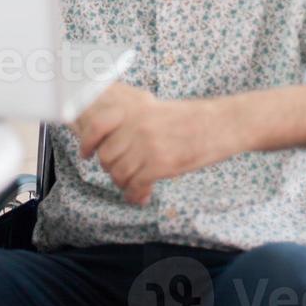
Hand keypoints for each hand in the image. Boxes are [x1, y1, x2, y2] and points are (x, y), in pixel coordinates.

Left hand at [72, 83, 231, 205]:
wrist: (220, 124)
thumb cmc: (190, 118)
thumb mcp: (156, 109)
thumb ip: (132, 119)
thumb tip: (110, 137)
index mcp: (134, 109)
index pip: (97, 126)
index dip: (86, 142)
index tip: (86, 154)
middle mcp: (137, 126)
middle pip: (107, 156)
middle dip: (112, 169)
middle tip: (123, 173)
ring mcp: (148, 145)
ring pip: (119, 174)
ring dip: (124, 184)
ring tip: (135, 186)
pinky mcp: (160, 164)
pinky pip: (135, 186)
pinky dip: (136, 195)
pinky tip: (143, 196)